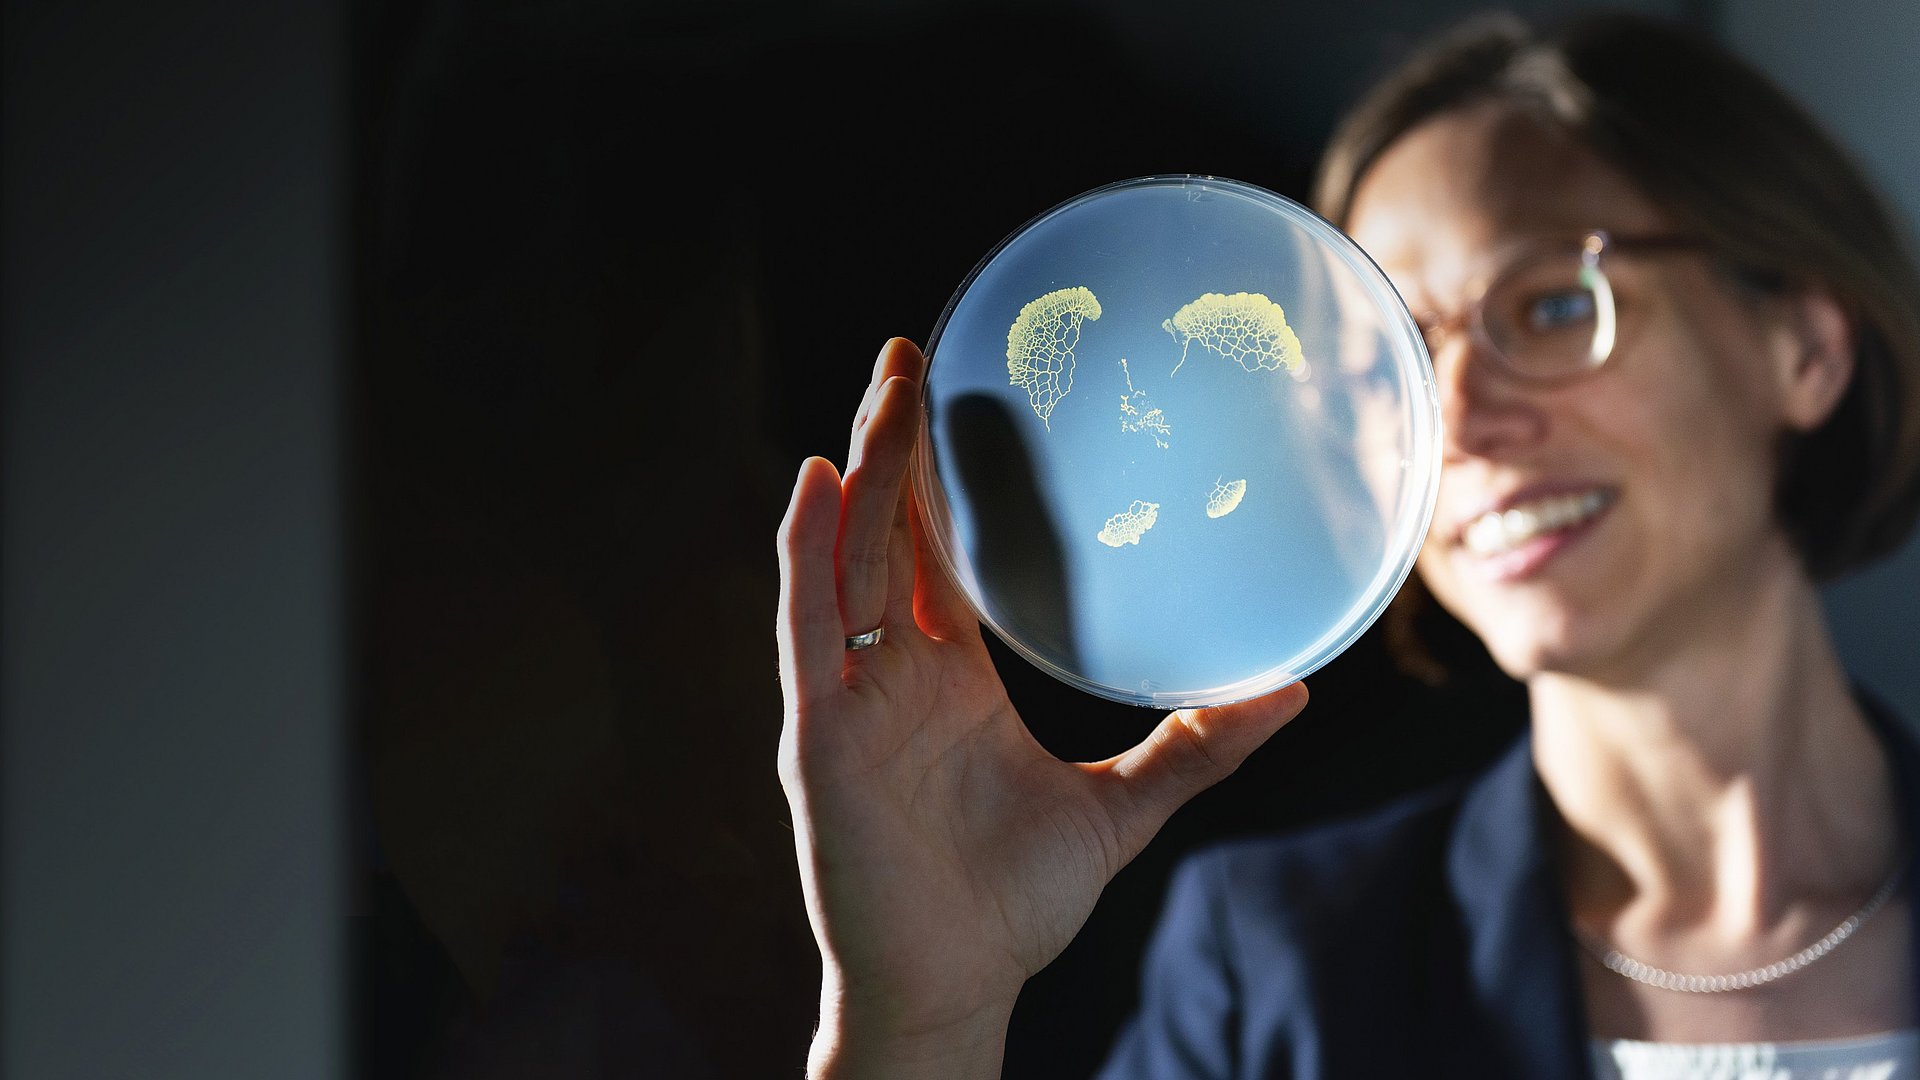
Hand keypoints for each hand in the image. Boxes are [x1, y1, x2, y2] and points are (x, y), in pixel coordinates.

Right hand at [776, 338, 1307, 1078]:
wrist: (956, 983)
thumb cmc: (1016, 902)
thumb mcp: (1122, 805)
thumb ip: (1197, 747)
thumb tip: (1294, 692)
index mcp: (950, 677)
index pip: (941, 554)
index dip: (944, 480)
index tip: (964, 398)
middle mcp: (894, 670)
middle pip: (889, 533)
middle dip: (897, 444)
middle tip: (914, 352)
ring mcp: (850, 695)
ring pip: (849, 558)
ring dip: (862, 471)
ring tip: (887, 389)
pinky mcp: (819, 731)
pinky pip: (806, 629)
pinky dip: (806, 555)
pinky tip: (817, 485)